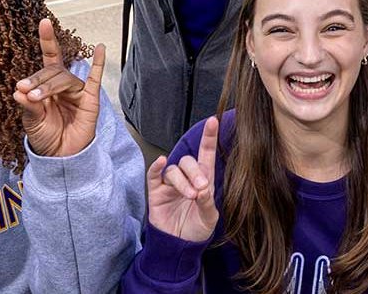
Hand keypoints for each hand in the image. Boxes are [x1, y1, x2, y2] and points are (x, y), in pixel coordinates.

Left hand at [15, 18, 105, 157]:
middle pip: (51, 71)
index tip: (44, 23)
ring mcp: (77, 91)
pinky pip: (95, 79)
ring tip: (36, 99)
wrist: (60, 157)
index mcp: (47, 87)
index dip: (47, 41)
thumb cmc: (46, 138)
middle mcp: (62, 85)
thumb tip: (18, 91)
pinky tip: (100, 49)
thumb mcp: (31, 122)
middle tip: (25, 92)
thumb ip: (27, 107)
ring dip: (48, 86)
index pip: (47, 60)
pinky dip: (98, 63)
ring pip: (64, 78)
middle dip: (37, 80)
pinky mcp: (90, 100)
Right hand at [146, 115, 219, 242]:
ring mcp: (170, 184)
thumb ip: (207, 203)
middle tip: (201, 189)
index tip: (213, 121)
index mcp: (204, 181)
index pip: (206, 155)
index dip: (209, 138)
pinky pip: (154, 175)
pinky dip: (157, 167)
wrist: (179, 246)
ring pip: (174, 169)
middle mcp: (187, 179)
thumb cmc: (196, 230)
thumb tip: (203, 189)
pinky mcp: (156, 192)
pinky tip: (161, 162)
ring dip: (183, 181)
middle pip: (189, 161)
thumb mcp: (209, 219)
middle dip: (195, 173)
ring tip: (190, 196)